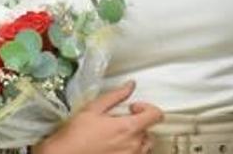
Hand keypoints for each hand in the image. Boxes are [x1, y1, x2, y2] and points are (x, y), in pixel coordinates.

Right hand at [33, 81, 162, 153]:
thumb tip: (130, 85)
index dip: (147, 108)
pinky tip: (113, 147)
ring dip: (135, 138)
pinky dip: (129, 150)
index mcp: (129, 128)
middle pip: (149, 131)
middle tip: (121, 122)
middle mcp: (133, 145)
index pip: (156, 115)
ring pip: (144, 146)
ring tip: (118, 135)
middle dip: (138, 124)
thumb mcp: (94, 109)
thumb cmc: (75, 136)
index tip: (134, 108)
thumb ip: (116, 96)